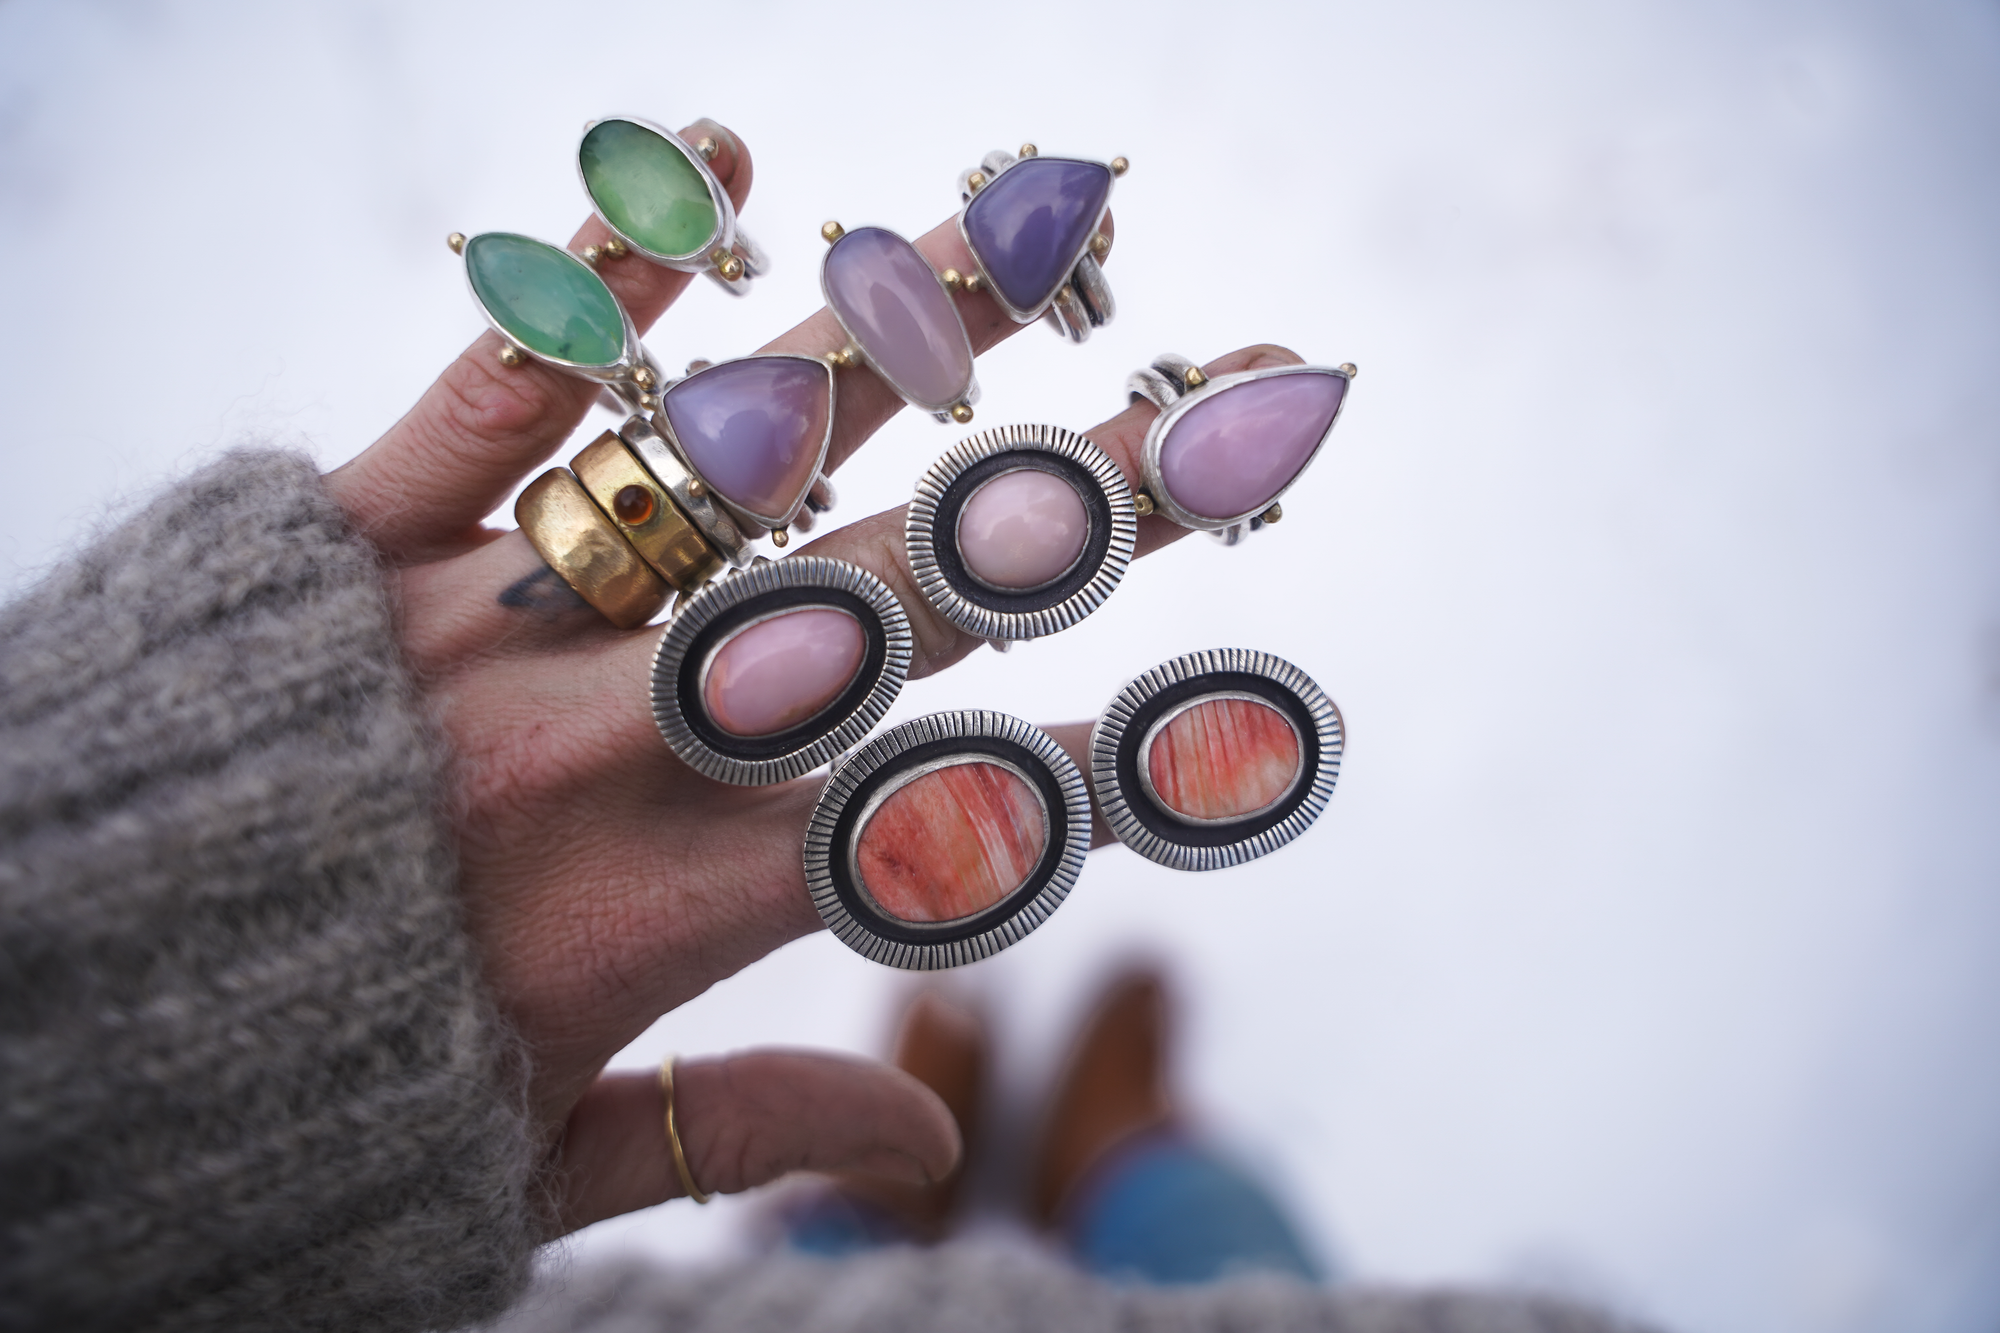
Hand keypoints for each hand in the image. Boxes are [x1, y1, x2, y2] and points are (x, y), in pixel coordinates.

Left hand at [323, 119, 1302, 1232]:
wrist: (32, 1037)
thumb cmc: (294, 1110)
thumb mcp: (529, 1169)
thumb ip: (741, 1132)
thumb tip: (922, 1136)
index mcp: (667, 905)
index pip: (950, 818)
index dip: (1107, 767)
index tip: (1237, 717)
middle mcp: (611, 740)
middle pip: (899, 598)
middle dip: (1089, 506)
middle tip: (1230, 417)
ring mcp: (488, 620)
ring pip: (731, 458)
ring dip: (900, 340)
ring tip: (1029, 236)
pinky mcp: (353, 536)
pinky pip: (499, 384)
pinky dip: (601, 273)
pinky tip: (717, 165)